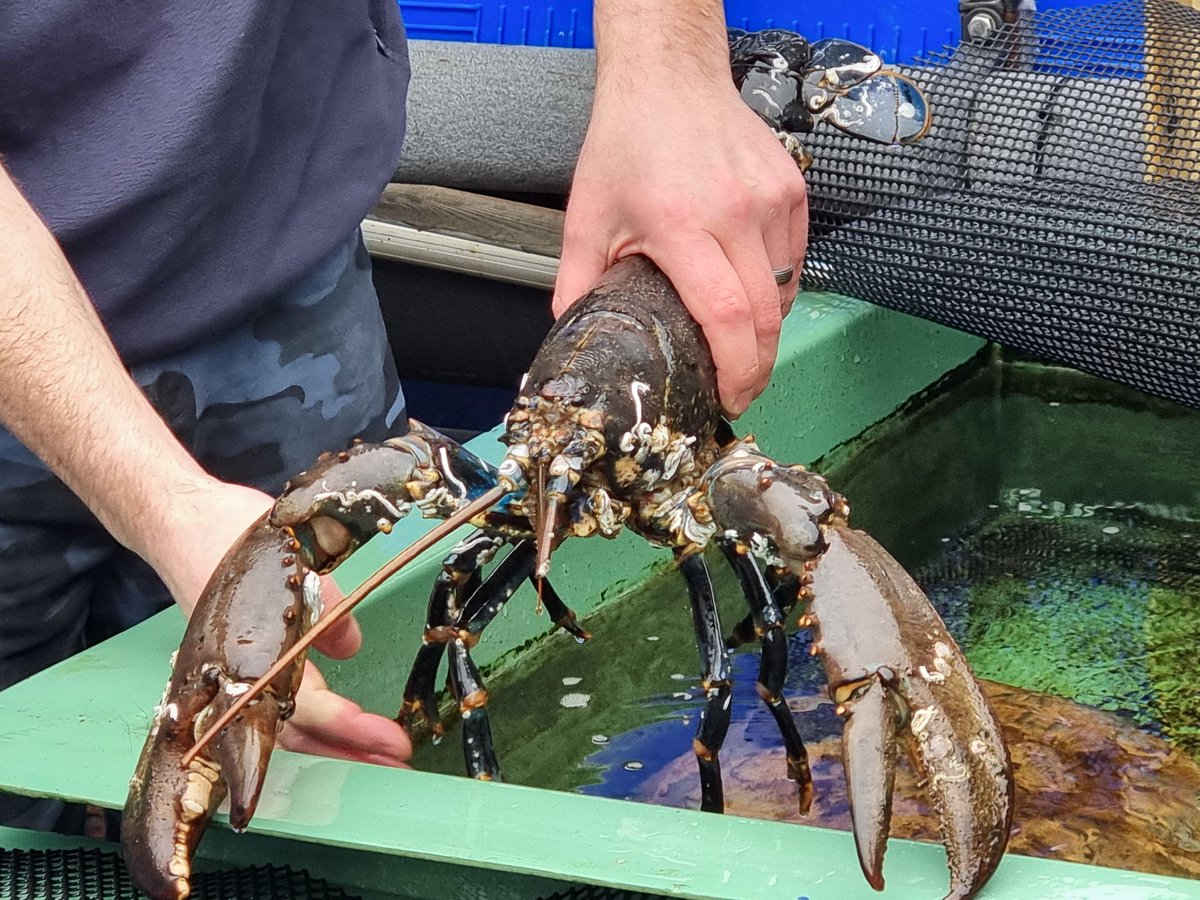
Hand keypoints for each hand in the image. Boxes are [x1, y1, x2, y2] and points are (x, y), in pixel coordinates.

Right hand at [148, 477, 411, 766]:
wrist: (179, 520)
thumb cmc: (226, 534)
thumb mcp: (286, 554)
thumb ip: (323, 602)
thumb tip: (350, 648)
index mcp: (245, 652)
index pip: (304, 705)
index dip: (347, 726)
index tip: (389, 740)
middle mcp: (236, 675)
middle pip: (295, 730)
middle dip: (347, 751)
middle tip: (396, 764)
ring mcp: (237, 673)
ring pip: (287, 723)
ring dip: (333, 742)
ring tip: (378, 756)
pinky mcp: (244, 664)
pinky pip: (280, 704)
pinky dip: (315, 719)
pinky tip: (343, 729)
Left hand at [555, 71, 806, 416]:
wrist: (668, 78)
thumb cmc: (626, 143)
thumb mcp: (587, 216)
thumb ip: (577, 282)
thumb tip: (572, 332)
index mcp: (681, 225)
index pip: (725, 316)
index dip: (734, 370)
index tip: (727, 397)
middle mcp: (735, 214)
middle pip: (764, 317)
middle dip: (756, 368)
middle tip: (739, 391)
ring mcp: (770, 200)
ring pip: (783, 292)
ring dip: (766, 331)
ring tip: (742, 350)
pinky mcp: (791, 190)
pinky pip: (794, 260)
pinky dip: (777, 290)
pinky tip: (753, 298)